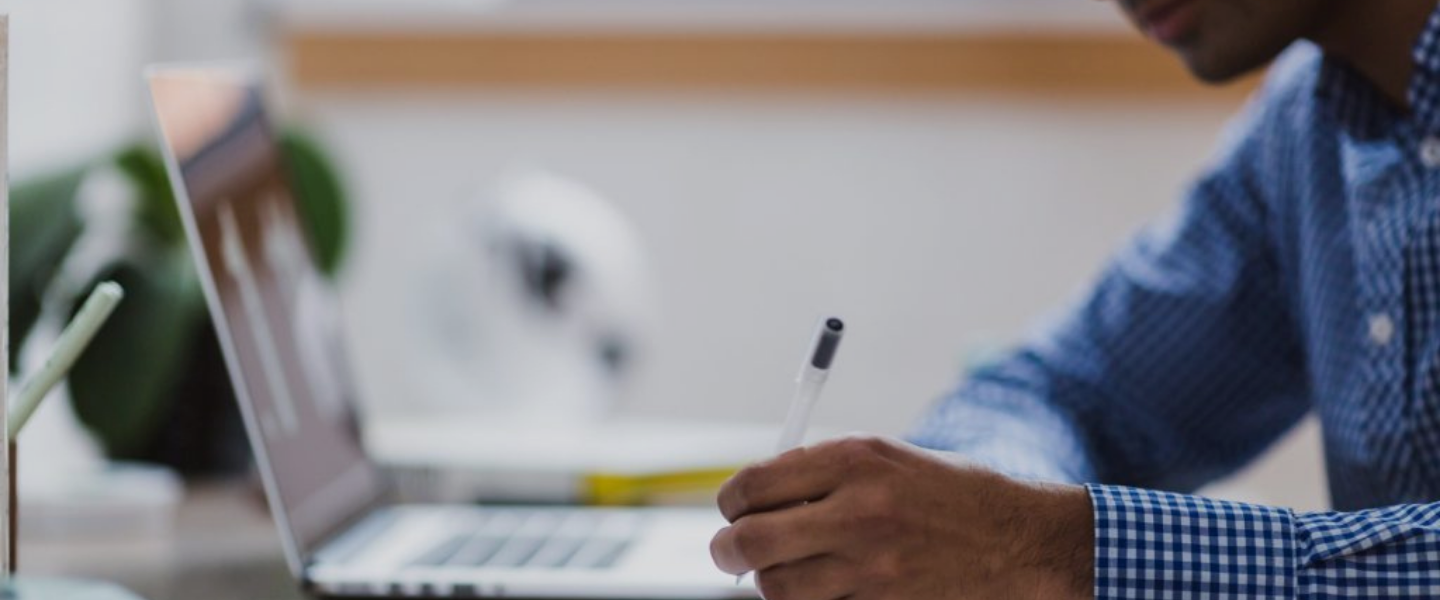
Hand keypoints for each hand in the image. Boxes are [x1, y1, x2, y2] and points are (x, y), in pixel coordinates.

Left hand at [710, 435, 1093, 599]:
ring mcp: (871, 567)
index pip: (753, 485)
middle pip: (750, 542)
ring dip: (771, 582)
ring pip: (775, 588)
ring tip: (789, 570)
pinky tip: (827, 588)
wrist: (1019, 543)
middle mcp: (858, 511)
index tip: (734, 510)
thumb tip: (753, 497)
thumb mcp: (887, 459)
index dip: (731, 502)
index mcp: (855, 460)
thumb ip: (820, 472)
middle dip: (728, 550)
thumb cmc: (948, 496)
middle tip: (731, 552)